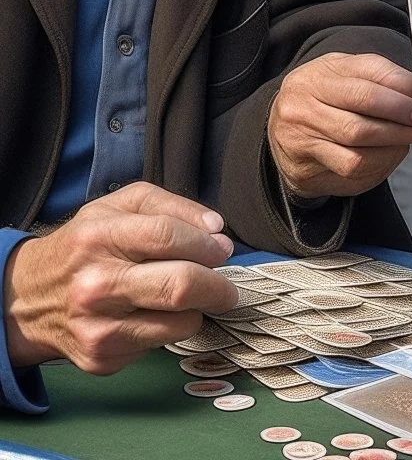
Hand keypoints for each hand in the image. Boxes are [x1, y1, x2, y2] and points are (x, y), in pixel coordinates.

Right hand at [3, 183, 237, 373]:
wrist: (30, 297)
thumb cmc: (87, 244)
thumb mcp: (119, 206)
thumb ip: (171, 206)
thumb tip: (216, 228)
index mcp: (100, 236)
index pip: (168, 236)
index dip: (206, 244)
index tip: (223, 249)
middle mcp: (96, 283)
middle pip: (179, 285)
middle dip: (218, 285)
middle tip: (227, 285)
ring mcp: (98, 326)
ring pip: (180, 322)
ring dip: (198, 308)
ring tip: (190, 296)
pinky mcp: (103, 358)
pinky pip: (162, 343)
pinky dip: (172, 328)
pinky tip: (156, 314)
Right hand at [268, 53, 411, 199]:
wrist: (282, 127)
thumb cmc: (323, 95)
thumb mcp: (345, 71)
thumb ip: (379, 75)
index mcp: (314, 78)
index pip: (363, 88)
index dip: (399, 99)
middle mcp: (301, 110)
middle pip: (359, 126)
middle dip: (397, 127)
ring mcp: (301, 144)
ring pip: (357, 156)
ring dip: (391, 150)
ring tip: (405, 140)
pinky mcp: (305, 172)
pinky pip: (351, 175)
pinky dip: (378, 166)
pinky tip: (387, 155)